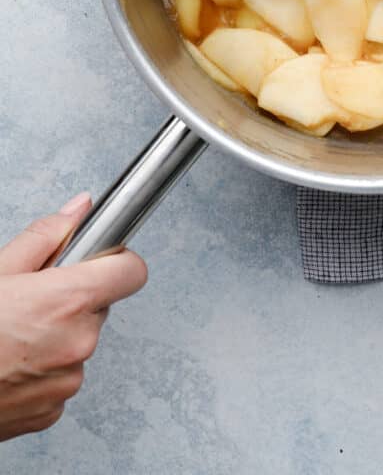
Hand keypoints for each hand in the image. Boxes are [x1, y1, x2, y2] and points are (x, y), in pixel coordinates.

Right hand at [0, 192, 147, 440]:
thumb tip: (79, 210)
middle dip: (72, 300)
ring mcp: (67, 381)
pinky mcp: (53, 411)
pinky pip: (61, 377)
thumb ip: (46, 237)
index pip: (132, 272)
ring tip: (13, 335)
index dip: (116, 261)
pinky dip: (42, 370)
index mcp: (69, 301)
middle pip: (98, 307)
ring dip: (57, 336)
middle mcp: (79, 343)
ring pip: (78, 343)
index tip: (99, 261)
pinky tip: (11, 364)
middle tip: (31, 301)